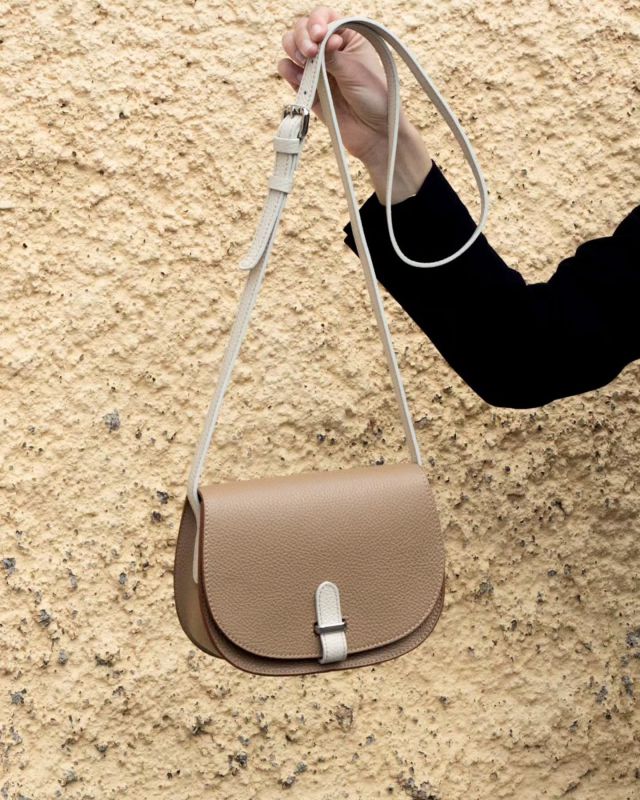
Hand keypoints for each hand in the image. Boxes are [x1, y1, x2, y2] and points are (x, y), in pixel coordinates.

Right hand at [277, 6, 431, 201]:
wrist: (374, 134)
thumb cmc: (375, 99)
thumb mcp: (355, 70)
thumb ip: (331, 55)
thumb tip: (314, 42)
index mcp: (348, 37)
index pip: (324, 17)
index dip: (317, 22)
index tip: (320, 36)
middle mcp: (330, 50)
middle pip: (303, 30)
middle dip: (302, 37)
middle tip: (310, 52)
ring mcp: (317, 69)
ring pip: (292, 49)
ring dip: (293, 51)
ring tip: (304, 63)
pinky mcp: (308, 89)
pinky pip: (289, 73)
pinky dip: (288, 71)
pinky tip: (299, 77)